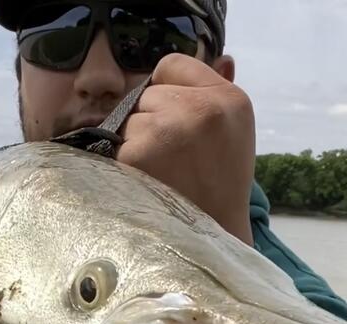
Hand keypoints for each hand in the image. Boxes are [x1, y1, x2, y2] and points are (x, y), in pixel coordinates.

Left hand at [117, 54, 255, 244]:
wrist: (213, 243)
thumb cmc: (219, 188)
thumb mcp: (232, 134)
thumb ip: (216, 94)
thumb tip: (225, 57)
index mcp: (230, 98)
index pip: (171, 65)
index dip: (166, 91)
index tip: (175, 124)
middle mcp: (201, 107)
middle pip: (146, 94)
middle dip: (149, 121)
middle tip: (170, 159)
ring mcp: (168, 128)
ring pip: (127, 119)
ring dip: (133, 143)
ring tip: (158, 173)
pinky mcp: (139, 152)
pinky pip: (114, 144)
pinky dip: (122, 163)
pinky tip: (144, 183)